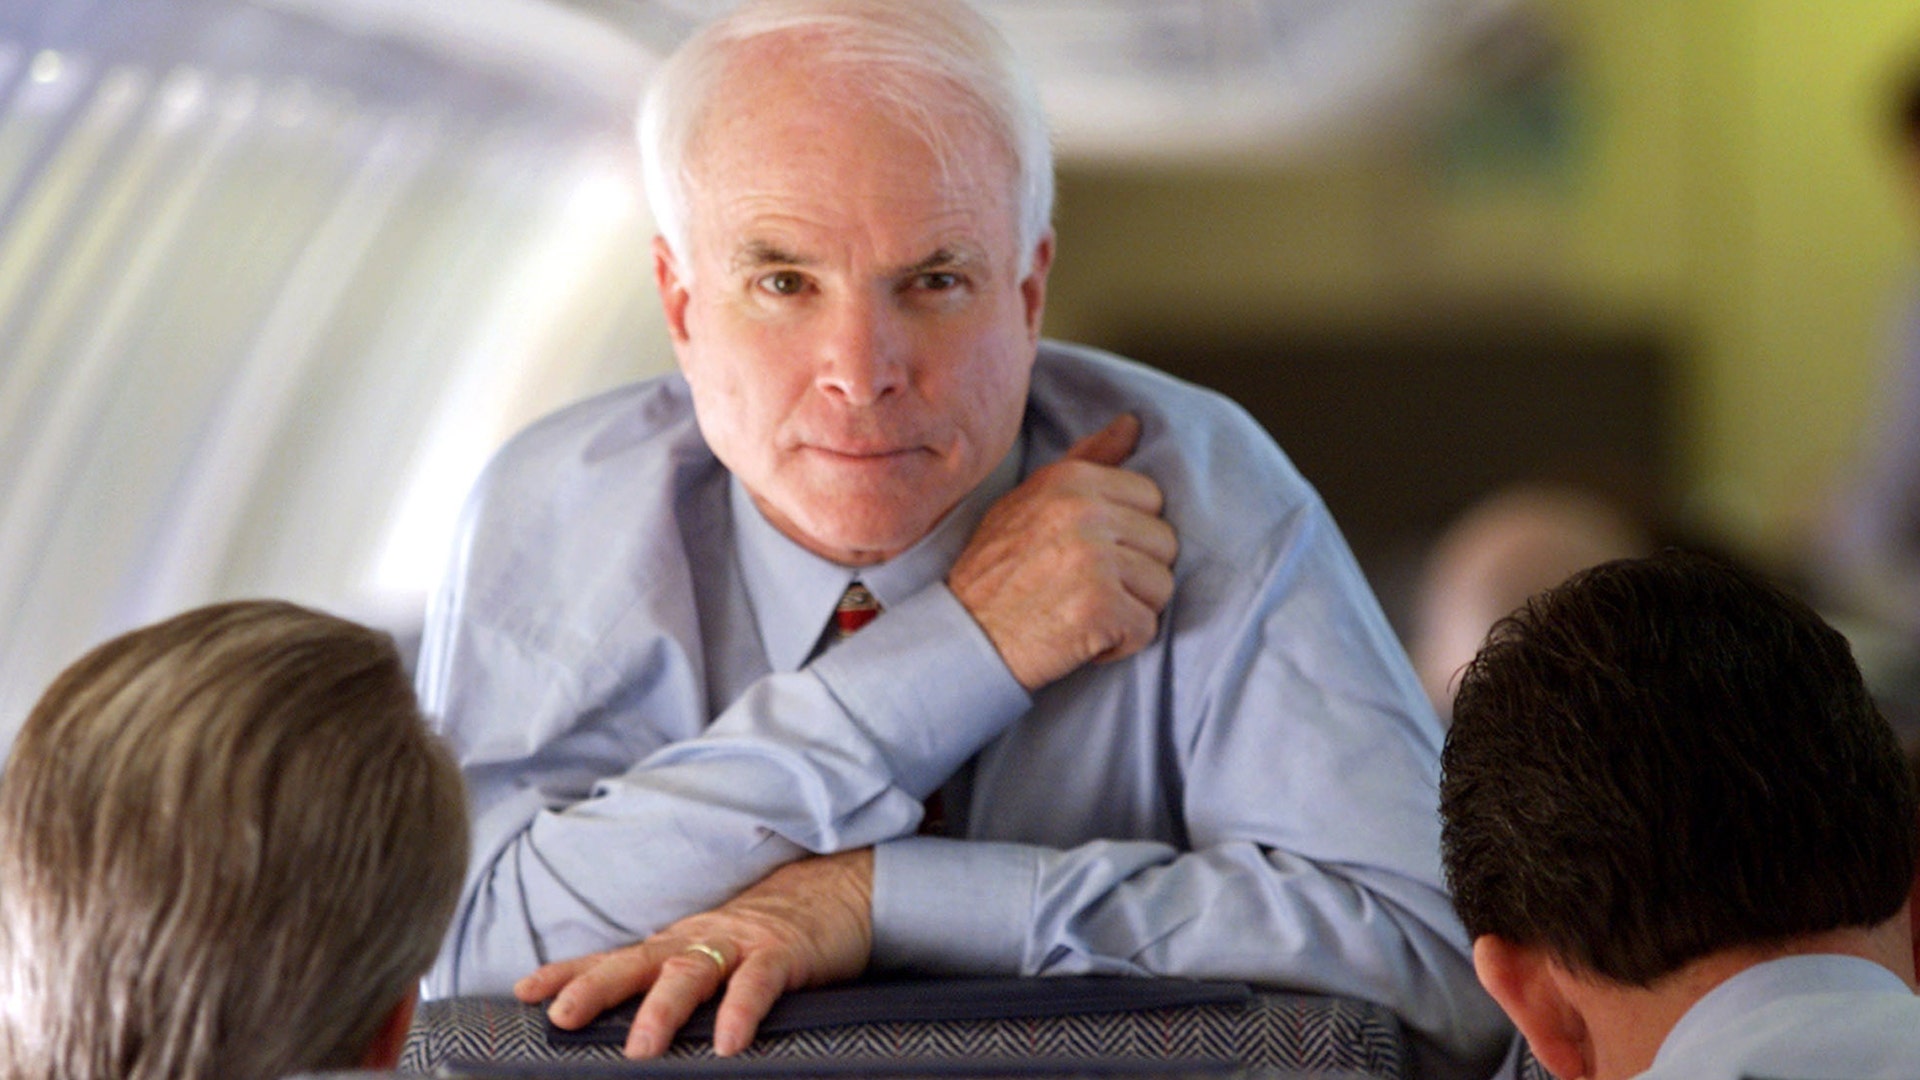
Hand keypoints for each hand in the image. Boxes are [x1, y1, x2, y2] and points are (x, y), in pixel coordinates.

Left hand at [515, 849, 873, 1057]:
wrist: (841, 890)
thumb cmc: (771, 936)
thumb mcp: (715, 956)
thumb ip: (676, 986)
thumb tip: (631, 1028)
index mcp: (677, 944)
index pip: (614, 958)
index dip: (569, 973)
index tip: (524, 992)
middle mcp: (699, 939)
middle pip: (638, 962)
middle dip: (595, 988)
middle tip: (562, 1018)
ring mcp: (741, 943)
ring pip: (691, 972)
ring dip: (662, 1010)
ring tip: (640, 1048)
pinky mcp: (783, 954)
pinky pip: (757, 984)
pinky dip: (740, 1012)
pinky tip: (728, 1042)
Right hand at [948, 413, 1177, 690]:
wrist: (960, 638)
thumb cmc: (997, 572)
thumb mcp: (1031, 500)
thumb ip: (1087, 461)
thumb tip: (1133, 423)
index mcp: (1070, 480)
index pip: (1150, 498)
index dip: (1127, 534)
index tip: (1088, 554)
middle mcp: (1084, 512)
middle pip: (1164, 542)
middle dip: (1134, 573)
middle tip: (1085, 587)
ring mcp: (1093, 559)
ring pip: (1161, 585)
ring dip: (1129, 609)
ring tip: (1083, 611)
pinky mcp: (1101, 606)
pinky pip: (1146, 627)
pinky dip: (1119, 643)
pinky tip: (1082, 638)